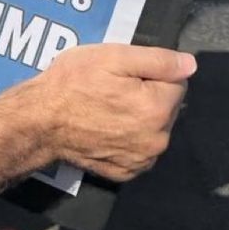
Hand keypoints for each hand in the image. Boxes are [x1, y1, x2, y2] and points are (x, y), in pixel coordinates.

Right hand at [37, 43, 194, 181]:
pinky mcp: (126, 173)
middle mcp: (157, 140)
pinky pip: (138, 150)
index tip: (124, 73)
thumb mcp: (111, 57)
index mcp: (158, 108)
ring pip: (153, 130)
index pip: (177, 81)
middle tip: (112, 88)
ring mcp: (142, 160)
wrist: (38, 122)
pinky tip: (104, 129)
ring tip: (106, 109)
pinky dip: (127, 139)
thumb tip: (190, 65)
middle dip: (148, 96)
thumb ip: (156, 60)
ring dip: (139, 119)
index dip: (151, 72)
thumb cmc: (72, 83)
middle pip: (167, 108)